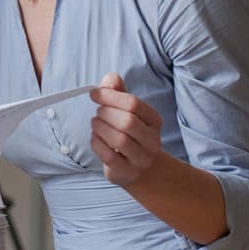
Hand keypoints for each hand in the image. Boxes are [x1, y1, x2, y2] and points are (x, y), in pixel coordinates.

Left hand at [89, 72, 166, 186]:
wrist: (144, 170)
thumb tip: (110, 78)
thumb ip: (119, 92)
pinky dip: (97, 143)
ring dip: (100, 128)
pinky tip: (96, 138)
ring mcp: (140, 158)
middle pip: (127, 121)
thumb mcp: (129, 112)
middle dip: (105, 113)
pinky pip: (109, 156)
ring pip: (118, 140)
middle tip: (98, 112)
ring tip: (96, 124)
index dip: (110, 96)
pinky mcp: (126, 172)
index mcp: (154, 121)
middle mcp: (151, 140)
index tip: (94, 94)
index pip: (133, 104)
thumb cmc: (132, 134)